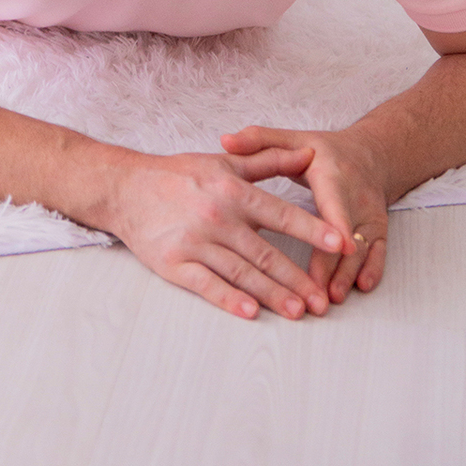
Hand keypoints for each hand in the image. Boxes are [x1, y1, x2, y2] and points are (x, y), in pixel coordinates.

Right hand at [105, 146, 353, 320]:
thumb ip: (268, 160)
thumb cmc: (179, 174)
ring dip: (272, 294)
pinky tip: (251, 312)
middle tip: (323, 301)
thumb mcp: (224, 160)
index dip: (311, 230)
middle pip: (265, 253)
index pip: (280, 214)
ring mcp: (196, 243)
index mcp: (232, 190)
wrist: (126, 188)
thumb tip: (309, 153)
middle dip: (297, 278)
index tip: (339, 243)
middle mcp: (217, 217)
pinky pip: (207, 285)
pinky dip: (229, 299)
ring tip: (298, 311)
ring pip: (241, 273)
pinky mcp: (174, 264)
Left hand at [221, 126, 387, 304]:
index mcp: (331, 173)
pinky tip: (360, 288)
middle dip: (333, 263)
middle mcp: (355, 195)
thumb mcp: (293, 139)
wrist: (370, 155)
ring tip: (331, 297)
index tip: (337, 244)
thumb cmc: (323, 150)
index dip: (336, 223)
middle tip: (317, 292)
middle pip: (345, 232)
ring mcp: (370, 214)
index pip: (333, 200)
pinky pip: (379, 252)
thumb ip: (258, 140)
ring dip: (348, 274)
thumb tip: (225, 141)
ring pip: (362, 247)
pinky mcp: (379, 230)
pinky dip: (372, 271)